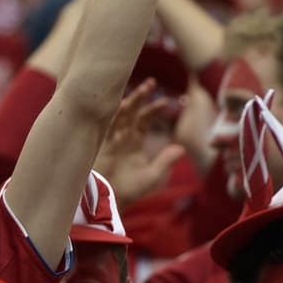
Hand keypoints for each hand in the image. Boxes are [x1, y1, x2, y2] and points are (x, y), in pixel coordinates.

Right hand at [94, 78, 184, 205]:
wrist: (107, 200)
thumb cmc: (129, 191)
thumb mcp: (152, 175)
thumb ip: (166, 161)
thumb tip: (181, 148)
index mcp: (134, 142)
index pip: (145, 120)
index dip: (155, 110)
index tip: (167, 103)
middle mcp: (122, 136)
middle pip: (133, 111)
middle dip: (142, 97)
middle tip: (151, 83)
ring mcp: (111, 137)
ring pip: (121, 114)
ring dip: (131, 100)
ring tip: (143, 88)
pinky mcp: (101, 142)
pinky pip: (108, 124)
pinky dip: (114, 113)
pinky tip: (122, 102)